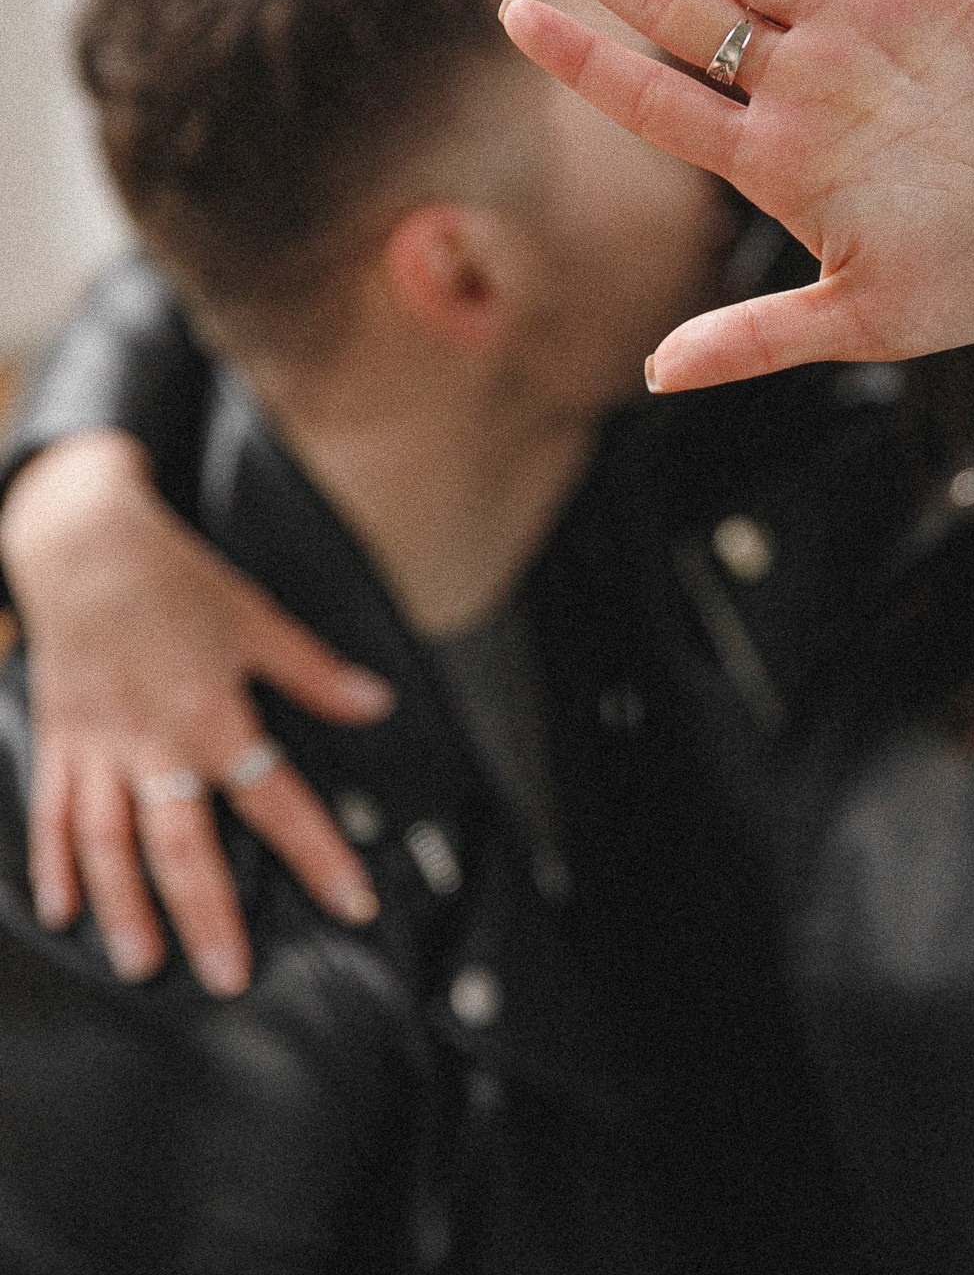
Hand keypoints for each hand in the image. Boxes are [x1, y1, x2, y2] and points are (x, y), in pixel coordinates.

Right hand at [1, 431, 393, 995]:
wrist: (85, 543)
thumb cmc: (174, 580)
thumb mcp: (257, 618)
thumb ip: (315, 673)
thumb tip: (377, 703)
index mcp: (211, 713)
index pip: (276, 798)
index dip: (317, 853)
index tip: (350, 900)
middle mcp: (152, 741)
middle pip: (181, 843)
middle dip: (207, 913)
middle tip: (228, 974)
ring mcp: (98, 746)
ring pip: (108, 843)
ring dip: (125, 908)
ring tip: (144, 963)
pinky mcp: (58, 740)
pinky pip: (52, 813)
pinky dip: (52, 864)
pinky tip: (62, 909)